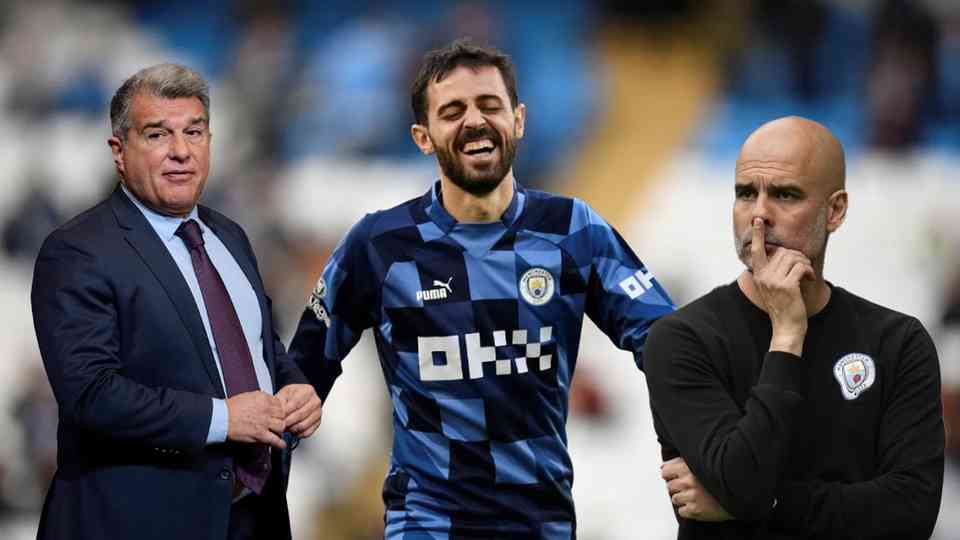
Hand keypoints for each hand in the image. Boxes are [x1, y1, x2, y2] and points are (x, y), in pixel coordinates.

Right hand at [226, 391, 286, 448]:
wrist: (222, 417)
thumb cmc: (231, 408)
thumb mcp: (248, 396)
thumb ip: (260, 397)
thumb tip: (267, 399)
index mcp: (263, 399)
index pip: (280, 404)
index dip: (278, 409)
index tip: (277, 413)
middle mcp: (266, 410)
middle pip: (282, 415)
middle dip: (280, 419)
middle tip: (277, 422)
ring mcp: (264, 423)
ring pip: (281, 427)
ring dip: (280, 430)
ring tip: (277, 431)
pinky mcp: (260, 434)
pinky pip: (275, 440)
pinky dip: (280, 443)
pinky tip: (282, 444)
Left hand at [277, 384, 322, 437]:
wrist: (299, 398)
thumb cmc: (292, 396)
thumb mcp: (284, 394)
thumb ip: (281, 403)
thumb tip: (280, 415)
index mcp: (308, 391)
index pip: (296, 403)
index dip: (286, 411)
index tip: (279, 416)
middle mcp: (315, 401)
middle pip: (300, 415)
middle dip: (288, 421)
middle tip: (281, 423)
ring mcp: (318, 412)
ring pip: (303, 425)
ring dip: (292, 428)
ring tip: (286, 426)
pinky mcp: (318, 423)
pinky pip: (307, 432)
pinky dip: (298, 434)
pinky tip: (293, 430)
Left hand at [662, 457, 732, 521]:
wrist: (739, 491)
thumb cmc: (720, 476)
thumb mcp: (701, 461)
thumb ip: (680, 462)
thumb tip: (663, 467)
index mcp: (688, 467)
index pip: (665, 471)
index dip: (670, 474)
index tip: (674, 476)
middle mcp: (688, 481)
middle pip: (669, 486)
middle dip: (678, 487)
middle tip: (690, 487)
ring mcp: (692, 496)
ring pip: (675, 499)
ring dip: (683, 498)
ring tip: (696, 495)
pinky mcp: (695, 510)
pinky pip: (681, 511)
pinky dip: (688, 509)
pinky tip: (698, 504)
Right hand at [750, 218, 814, 353]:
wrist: (786, 328)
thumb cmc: (783, 307)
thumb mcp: (773, 287)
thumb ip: (774, 271)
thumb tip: (785, 254)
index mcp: (758, 275)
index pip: (756, 250)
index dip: (757, 235)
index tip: (757, 220)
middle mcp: (763, 276)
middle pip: (783, 251)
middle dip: (797, 256)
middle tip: (804, 267)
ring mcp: (773, 281)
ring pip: (793, 258)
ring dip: (805, 263)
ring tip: (807, 273)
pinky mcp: (786, 286)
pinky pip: (801, 267)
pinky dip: (809, 270)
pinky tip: (809, 278)